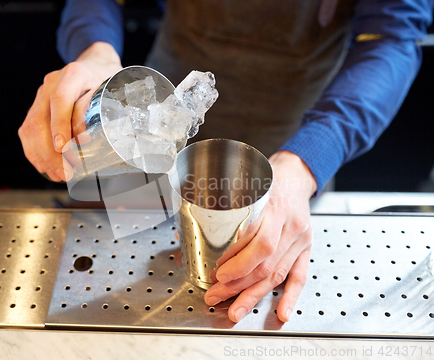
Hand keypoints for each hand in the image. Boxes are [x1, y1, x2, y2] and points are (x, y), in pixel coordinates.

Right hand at [18, 42, 121, 180]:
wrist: (95, 65)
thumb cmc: (106, 80)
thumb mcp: (110, 90)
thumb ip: (96, 109)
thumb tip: (84, 137)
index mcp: (72, 74)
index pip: (59, 100)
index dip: (59, 126)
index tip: (63, 148)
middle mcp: (50, 83)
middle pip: (40, 120)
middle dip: (51, 153)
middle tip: (66, 172)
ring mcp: (40, 95)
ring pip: (30, 129)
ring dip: (43, 157)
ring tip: (59, 175)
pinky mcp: (35, 107)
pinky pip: (27, 132)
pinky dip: (35, 153)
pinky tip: (46, 167)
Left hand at [204, 151, 316, 322]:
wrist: (295, 175)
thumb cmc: (265, 179)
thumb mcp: (244, 187)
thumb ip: (220, 210)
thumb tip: (184, 233)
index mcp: (273, 207)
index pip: (258, 242)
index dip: (238, 263)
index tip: (218, 273)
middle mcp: (289, 225)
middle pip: (265, 263)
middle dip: (238, 284)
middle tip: (216, 295)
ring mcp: (300, 239)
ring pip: (277, 273)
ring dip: (254, 294)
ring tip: (235, 310)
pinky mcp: (305, 248)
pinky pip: (299, 276)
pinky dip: (290, 297)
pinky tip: (281, 312)